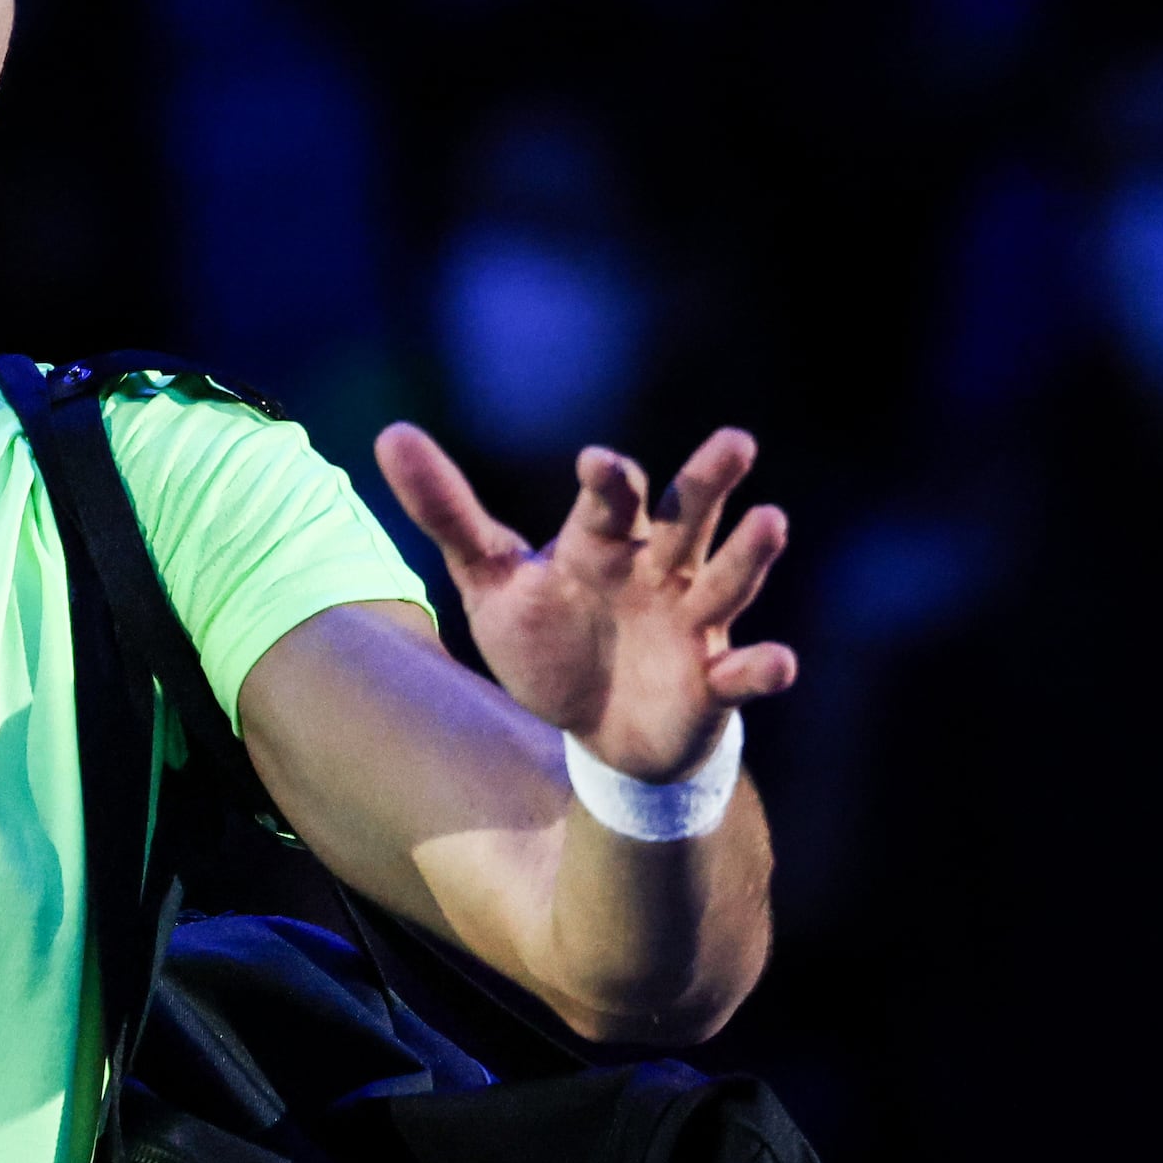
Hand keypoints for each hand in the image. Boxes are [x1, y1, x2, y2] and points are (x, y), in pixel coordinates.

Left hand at [375, 423, 798, 784]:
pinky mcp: (714, 682)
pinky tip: (773, 662)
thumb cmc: (549, 639)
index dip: (608, 481)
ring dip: (749, 556)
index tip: (598, 463)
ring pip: (726, 582)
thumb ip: (448, 511)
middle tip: (735, 441)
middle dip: (709, 482)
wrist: (596, 727)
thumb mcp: (490, 579)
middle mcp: (658, 571)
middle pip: (688, 518)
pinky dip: (760, 667)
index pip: (611, 500)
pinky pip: (743, 672)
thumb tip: (390, 434)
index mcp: (605, 541)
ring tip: (773, 521)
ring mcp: (692, 624)